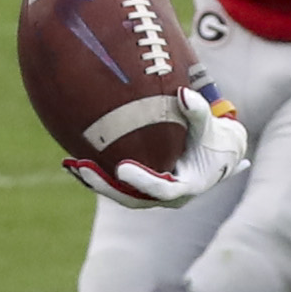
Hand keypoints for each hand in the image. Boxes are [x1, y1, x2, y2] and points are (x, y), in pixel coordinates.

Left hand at [76, 81, 249, 209]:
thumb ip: (198, 110)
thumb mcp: (210, 124)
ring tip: (71, 165)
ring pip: (121, 195)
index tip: (121, 168)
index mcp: (187, 186)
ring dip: (96, 182)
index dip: (141, 180)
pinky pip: (117, 187)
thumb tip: (183, 93)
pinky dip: (98, 177)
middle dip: (106, 186)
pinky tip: (72, 163)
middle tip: (84, 168)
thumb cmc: (214, 136)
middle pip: (133, 198)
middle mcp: (168, 197)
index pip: (162, 189)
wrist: (219, 152)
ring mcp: (153, 194)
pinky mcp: (142, 188)